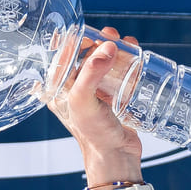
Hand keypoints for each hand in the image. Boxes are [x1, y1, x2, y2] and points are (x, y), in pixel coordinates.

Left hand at [45, 25, 142, 186]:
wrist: (116, 157)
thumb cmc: (93, 135)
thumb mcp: (84, 101)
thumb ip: (90, 72)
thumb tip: (106, 47)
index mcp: (56, 88)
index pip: (59, 54)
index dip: (73, 39)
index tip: (89, 33)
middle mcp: (72, 88)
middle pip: (83, 54)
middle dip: (98, 41)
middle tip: (110, 37)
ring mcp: (93, 92)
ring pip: (102, 61)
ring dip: (114, 48)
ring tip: (126, 43)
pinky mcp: (111, 96)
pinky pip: (116, 72)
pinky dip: (125, 61)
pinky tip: (134, 54)